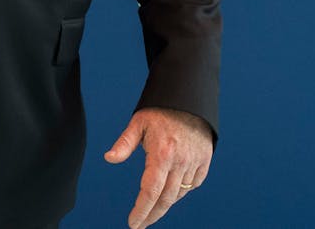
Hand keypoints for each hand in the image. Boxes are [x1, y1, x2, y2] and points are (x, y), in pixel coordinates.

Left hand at [104, 106, 212, 228]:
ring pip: (179, 194)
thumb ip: (124, 143)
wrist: (189, 98)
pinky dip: (181, 191)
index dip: (141, 210)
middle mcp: (180, 161)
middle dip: (152, 215)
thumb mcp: (138, 123)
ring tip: (152, 206)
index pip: (150, 191)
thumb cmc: (160, 110)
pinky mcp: (205, 161)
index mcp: (161, 153)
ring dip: (165, 203)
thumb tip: (109, 158)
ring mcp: (195, 162)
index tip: (134, 223)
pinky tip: (171, 191)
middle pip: (165, 199)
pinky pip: (192, 184)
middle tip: (141, 224)